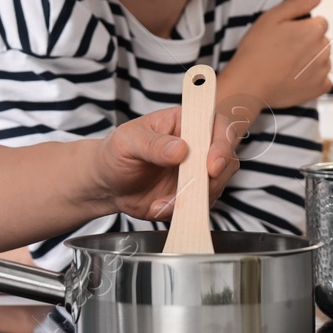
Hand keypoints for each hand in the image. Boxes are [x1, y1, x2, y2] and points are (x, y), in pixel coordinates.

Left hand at [87, 107, 238, 220]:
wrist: (107, 185)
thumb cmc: (116, 154)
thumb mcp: (127, 142)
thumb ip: (153, 144)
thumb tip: (180, 149)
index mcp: (184, 122)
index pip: (216, 125)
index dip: (221, 143)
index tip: (211, 164)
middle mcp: (196, 146)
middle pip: (226, 158)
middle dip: (213, 178)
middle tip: (192, 190)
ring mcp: (196, 171)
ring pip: (217, 185)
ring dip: (194, 198)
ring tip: (163, 202)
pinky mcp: (192, 194)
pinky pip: (200, 205)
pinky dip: (182, 210)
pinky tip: (159, 207)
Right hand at [222, 0, 331, 110]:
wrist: (249, 84)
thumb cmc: (256, 51)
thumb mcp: (271, 18)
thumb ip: (297, 4)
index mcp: (313, 30)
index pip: (319, 23)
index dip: (302, 27)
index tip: (287, 35)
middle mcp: (323, 50)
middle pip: (321, 41)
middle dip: (308, 43)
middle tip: (284, 50)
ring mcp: (323, 71)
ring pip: (322, 59)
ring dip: (311, 60)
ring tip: (287, 64)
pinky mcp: (319, 88)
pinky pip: (324, 80)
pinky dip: (314, 78)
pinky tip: (296, 77)